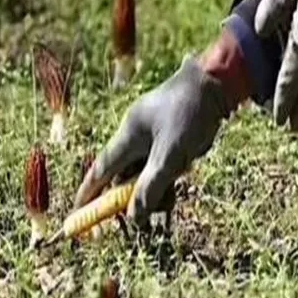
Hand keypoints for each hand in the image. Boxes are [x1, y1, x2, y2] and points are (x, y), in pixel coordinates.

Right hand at [74, 56, 229, 220]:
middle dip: (130, 196)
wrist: (218, 79)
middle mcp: (135, 134)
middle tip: (143, 217)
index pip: (101, 170)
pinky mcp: (169, 131)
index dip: (89, 193)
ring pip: (143, 169)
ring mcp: (153, 132)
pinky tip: (179, 179)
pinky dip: (165, 175)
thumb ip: (151, 186)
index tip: (78, 211)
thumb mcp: (171, 155)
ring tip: (169, 202)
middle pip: (123, 174)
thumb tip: (134, 217)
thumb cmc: (191, 113)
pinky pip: (159, 160)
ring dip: (153, 188)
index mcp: (128, 135)